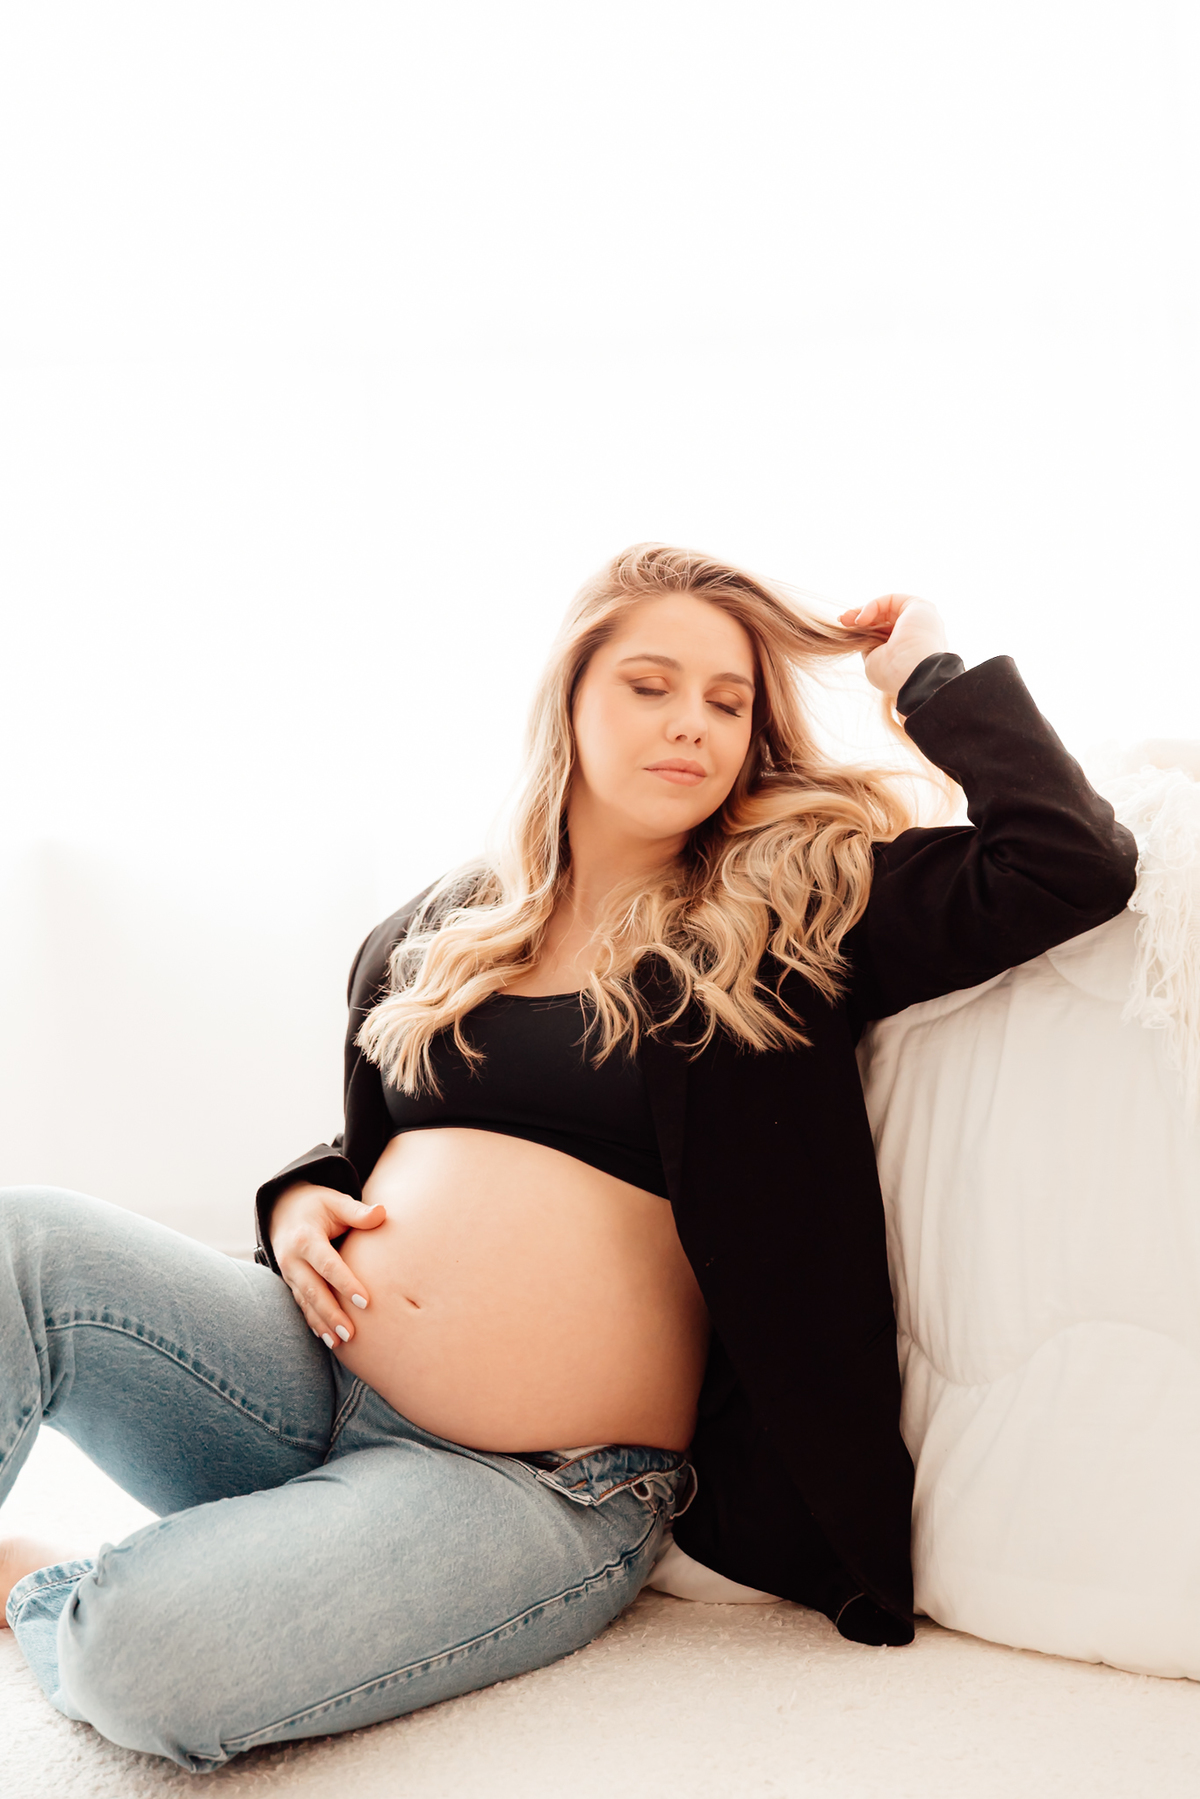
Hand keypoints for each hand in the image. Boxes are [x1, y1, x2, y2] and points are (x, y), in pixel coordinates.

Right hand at [269, 1182, 386, 1347]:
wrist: (282, 1210)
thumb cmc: (317, 1205)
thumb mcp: (335, 1201)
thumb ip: (357, 1211)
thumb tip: (382, 1213)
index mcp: (305, 1238)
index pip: (327, 1264)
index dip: (345, 1283)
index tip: (366, 1302)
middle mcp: (292, 1259)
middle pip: (313, 1290)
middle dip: (331, 1314)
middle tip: (352, 1334)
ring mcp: (289, 1273)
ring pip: (306, 1302)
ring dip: (322, 1323)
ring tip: (340, 1343)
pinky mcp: (291, 1283)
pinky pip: (302, 1305)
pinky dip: (313, 1322)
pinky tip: (327, 1338)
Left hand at [838, 594, 948, 701]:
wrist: (914, 672)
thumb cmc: (894, 673)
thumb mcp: (874, 662)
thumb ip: (870, 648)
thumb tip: (864, 638)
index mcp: (909, 649)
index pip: (884, 633)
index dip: (863, 630)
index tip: (843, 629)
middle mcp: (918, 633)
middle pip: (884, 619)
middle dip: (860, 618)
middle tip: (842, 620)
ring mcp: (920, 619)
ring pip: (887, 608)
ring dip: (863, 611)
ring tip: (847, 620)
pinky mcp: (920, 606)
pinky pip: (891, 600)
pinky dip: (873, 606)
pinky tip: (862, 620)